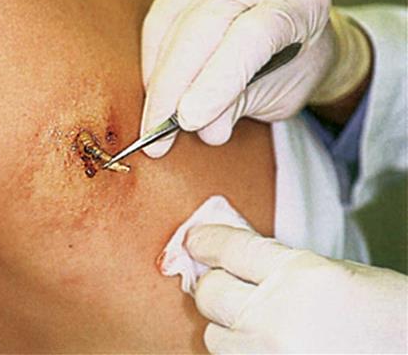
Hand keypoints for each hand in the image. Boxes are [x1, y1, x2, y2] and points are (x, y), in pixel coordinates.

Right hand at [141, 0, 369, 156]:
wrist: (294, 29)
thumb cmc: (293, 64)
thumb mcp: (282, 94)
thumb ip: (242, 106)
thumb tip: (200, 128)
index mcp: (296, 3)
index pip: (251, 37)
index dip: (216, 82)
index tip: (189, 121)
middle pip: (201, 27)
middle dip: (173, 88)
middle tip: (156, 134)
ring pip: (172, 26)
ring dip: (158, 81)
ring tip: (154, 122)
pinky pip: (156, 24)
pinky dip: (152, 63)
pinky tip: (156, 92)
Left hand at [185, 225, 407, 353]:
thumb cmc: (396, 322)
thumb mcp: (343, 276)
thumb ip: (288, 268)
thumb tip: (242, 265)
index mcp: (302, 276)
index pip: (231, 248)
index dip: (207, 240)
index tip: (196, 239)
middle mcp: (278, 316)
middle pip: (210, 292)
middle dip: (214, 284)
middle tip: (225, 282)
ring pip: (215, 336)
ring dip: (230, 327)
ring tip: (260, 325)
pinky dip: (244, 354)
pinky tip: (268, 347)